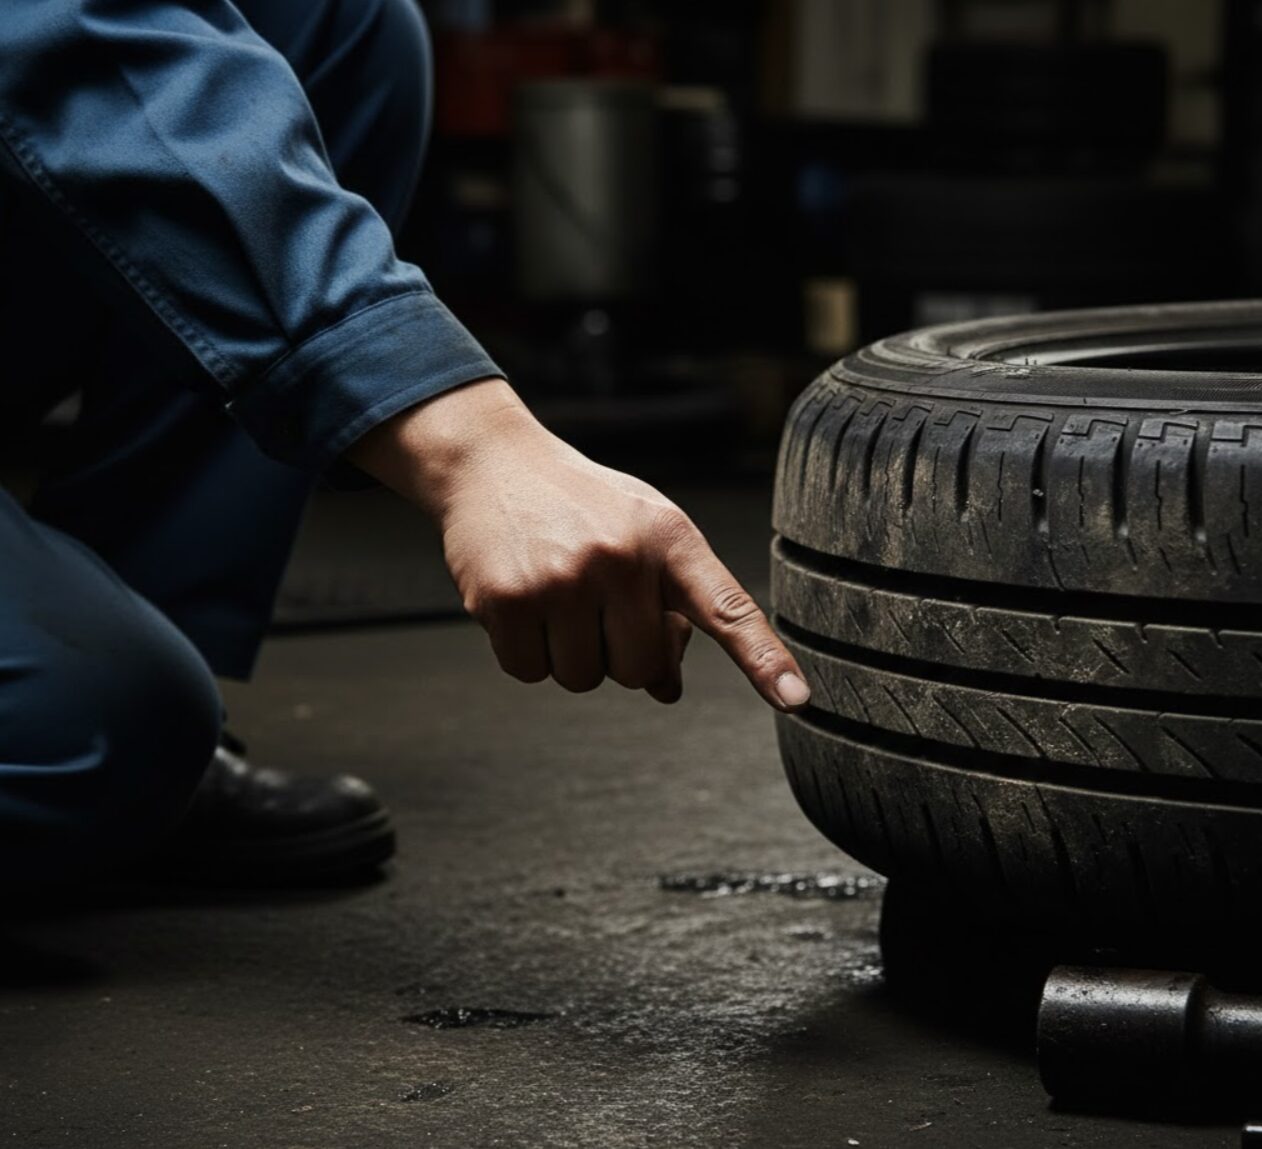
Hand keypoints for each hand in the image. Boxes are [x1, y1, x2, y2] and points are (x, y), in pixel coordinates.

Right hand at [347, 379, 810, 709]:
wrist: (493, 462)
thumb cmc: (581, 506)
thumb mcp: (639, 540)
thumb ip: (665, 611)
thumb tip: (666, 689)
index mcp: (669, 539)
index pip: (728, 608)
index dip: (763, 659)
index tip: (797, 699)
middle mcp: (621, 557)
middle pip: (638, 671)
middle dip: (617, 652)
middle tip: (594, 603)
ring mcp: (563, 579)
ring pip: (582, 678)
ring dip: (569, 653)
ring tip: (556, 594)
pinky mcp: (507, 599)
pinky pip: (529, 672)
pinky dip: (525, 652)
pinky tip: (522, 601)